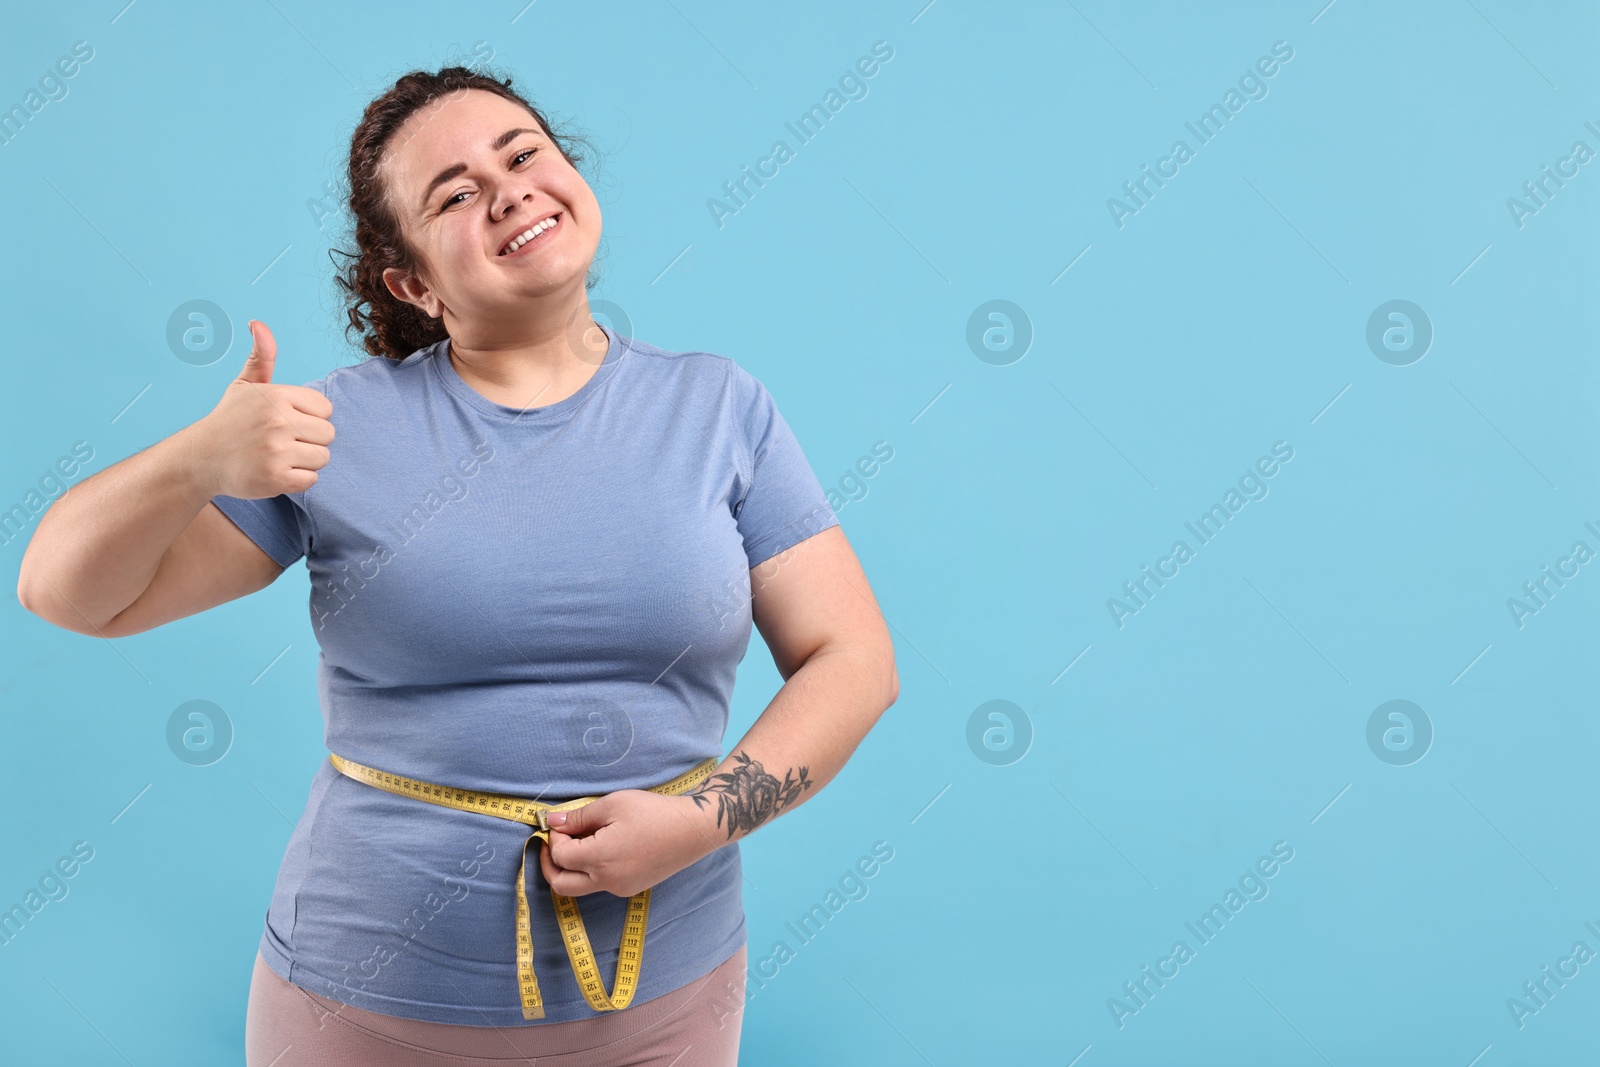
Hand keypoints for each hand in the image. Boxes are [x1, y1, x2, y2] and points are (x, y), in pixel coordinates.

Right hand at [186, 319, 334, 498]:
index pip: (325, 408)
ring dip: (304, 460)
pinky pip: (311, 480)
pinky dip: (296, 479)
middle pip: (328, 434)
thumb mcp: (245, 385)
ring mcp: (276, 451)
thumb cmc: (230, 420)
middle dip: (310, 439)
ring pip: (322, 457)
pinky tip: (275, 471)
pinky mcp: (275, 478)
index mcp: (277, 396)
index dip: (310, 416)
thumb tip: (258, 323)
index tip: (286, 420)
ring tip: (278, 456)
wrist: (200, 459)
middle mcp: (277, 421)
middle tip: (281, 441)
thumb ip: (262, 356)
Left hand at [538, 791, 723, 897]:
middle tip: (553, 843)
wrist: (692, 830)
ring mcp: (619, 888)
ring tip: (582, 840)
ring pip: (580, 887)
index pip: (560, 856)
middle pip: (560, 885)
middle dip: (549, 864)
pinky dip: (591, 869)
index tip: (563, 822)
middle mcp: (606, 881)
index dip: (554, 838)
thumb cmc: (653, 812)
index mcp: (599, 859)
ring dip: (571, 868)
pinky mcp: (630, 888)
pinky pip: (600, 884)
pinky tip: (603, 847)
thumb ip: (578, 816)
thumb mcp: (613, 805)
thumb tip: (551, 821)